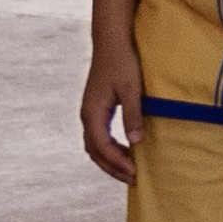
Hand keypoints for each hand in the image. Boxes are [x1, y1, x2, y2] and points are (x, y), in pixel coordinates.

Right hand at [77, 36, 145, 183]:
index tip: (135, 173)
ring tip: (130, 170)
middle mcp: (87, 116)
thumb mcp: (131, 90)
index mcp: (92, 113)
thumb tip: (135, 142)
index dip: (118, 162)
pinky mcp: (96, 108)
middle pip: (95, 152)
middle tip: (133, 179)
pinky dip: (110, 149)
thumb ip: (132, 116)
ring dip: (110, 160)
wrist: (111, 42)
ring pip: (95, 146)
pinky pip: (98, 136)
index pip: (102, 147)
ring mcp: (90, 112)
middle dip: (113, 167)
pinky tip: (125, 151)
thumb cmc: (122, 62)